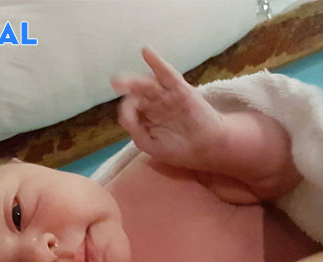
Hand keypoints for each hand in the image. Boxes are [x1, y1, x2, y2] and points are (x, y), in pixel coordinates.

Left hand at [111, 46, 223, 170]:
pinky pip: (167, 74)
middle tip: (115, 83)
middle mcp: (156, 103)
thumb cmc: (179, 149)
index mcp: (148, 116)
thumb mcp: (151, 144)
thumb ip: (136, 130)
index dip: (128, 112)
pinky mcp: (180, 90)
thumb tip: (124, 116)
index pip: (132, 108)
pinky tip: (147, 52)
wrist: (207, 149)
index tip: (130, 122)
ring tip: (122, 78)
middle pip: (137, 91)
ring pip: (148, 83)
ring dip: (135, 78)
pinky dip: (157, 62)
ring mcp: (168, 95)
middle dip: (126, 85)